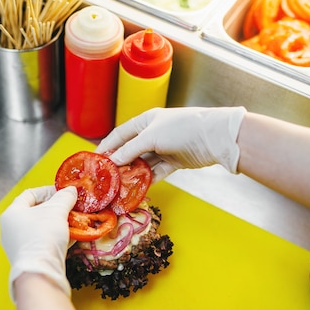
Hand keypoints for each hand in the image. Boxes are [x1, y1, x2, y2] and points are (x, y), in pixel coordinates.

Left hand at [0, 185, 77, 300]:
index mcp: (11, 214)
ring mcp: (18, 245)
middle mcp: (11, 229)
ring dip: (57, 223)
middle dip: (55, 208)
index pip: (29, 194)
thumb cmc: (43, 237)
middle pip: (35, 212)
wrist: (40, 273)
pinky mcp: (28, 258)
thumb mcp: (56, 211)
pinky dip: (55, 237)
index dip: (48, 191)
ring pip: (40, 228)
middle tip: (69, 207)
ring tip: (72, 222)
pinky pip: (42, 242)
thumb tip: (71, 190)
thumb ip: (64, 197)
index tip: (63, 192)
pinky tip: (71, 237)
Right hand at [96, 107, 245, 180]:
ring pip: (143, 163)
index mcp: (145, 121)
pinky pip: (156, 172)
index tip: (95, 159)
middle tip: (106, 177)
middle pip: (131, 150)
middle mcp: (153, 134)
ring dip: (132, 174)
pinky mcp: (174, 162)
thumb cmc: (182, 128)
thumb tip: (113, 161)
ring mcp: (164, 149)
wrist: (214, 137)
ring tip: (119, 186)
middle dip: (119, 163)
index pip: (120, 134)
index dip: (107, 146)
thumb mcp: (151, 137)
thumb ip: (131, 150)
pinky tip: (137, 187)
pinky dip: (147, 179)